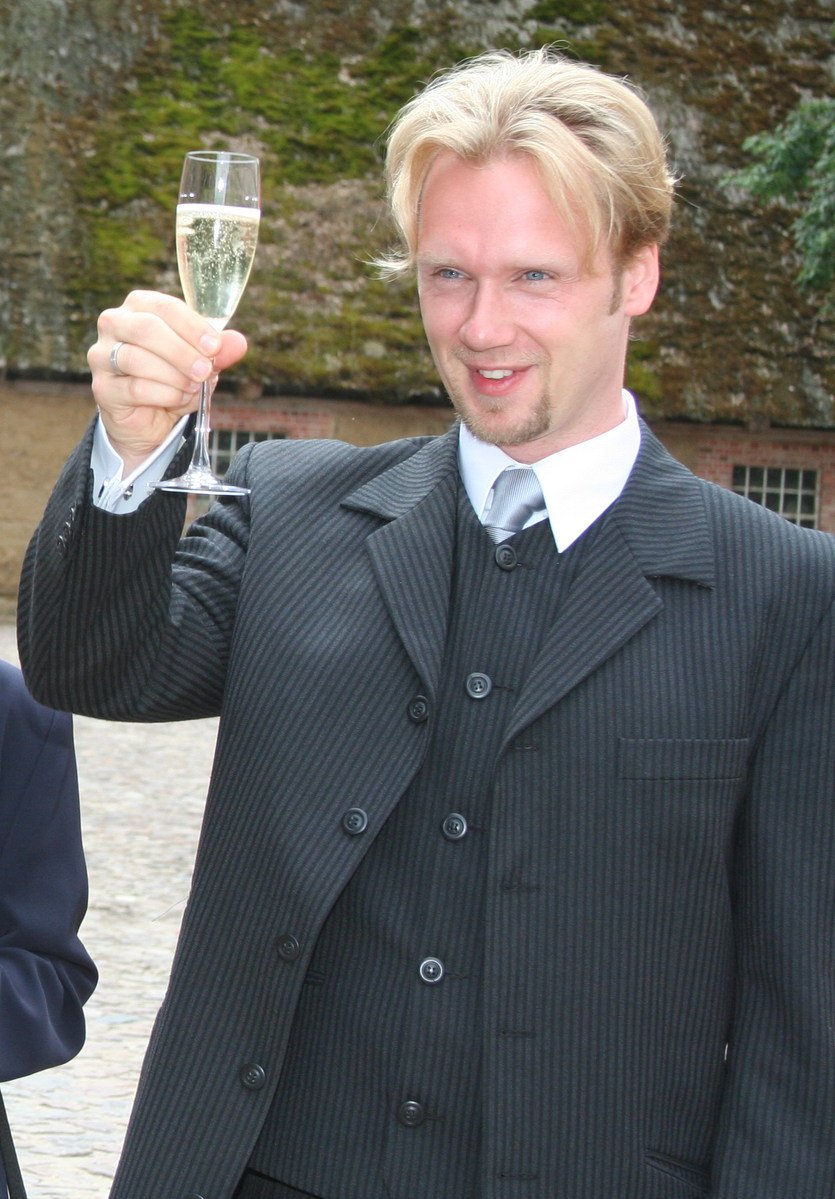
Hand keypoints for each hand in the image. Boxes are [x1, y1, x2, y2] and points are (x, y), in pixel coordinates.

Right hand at [88, 290, 247, 473]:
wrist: (150, 419)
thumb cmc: (174, 378)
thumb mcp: (201, 362)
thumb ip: (219, 351)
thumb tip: (239, 343)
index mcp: (140, 307)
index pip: (164, 306)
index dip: (192, 326)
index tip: (215, 346)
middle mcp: (114, 324)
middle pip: (146, 328)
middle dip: (182, 351)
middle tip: (205, 370)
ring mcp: (102, 356)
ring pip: (135, 358)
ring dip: (173, 375)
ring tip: (193, 387)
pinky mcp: (102, 388)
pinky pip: (134, 387)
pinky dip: (163, 394)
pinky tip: (179, 398)